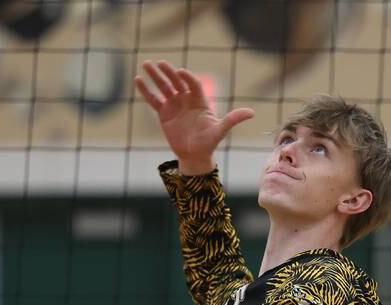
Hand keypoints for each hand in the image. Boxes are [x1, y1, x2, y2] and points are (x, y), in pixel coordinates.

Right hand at [134, 60, 254, 173]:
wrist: (194, 155)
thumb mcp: (220, 131)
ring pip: (164, 87)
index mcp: (200, 101)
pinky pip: (154, 99)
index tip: (180, 72)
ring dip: (155, 76)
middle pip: (177, 82)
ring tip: (146, 64)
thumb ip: (233, 119)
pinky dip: (146, 90)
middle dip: (169, 72)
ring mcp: (174, 104)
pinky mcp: (164, 112)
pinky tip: (138, 80)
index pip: (194, 85)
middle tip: (159, 63)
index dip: (187, 78)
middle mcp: (187, 99)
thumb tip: (251, 112)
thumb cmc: (209, 142)